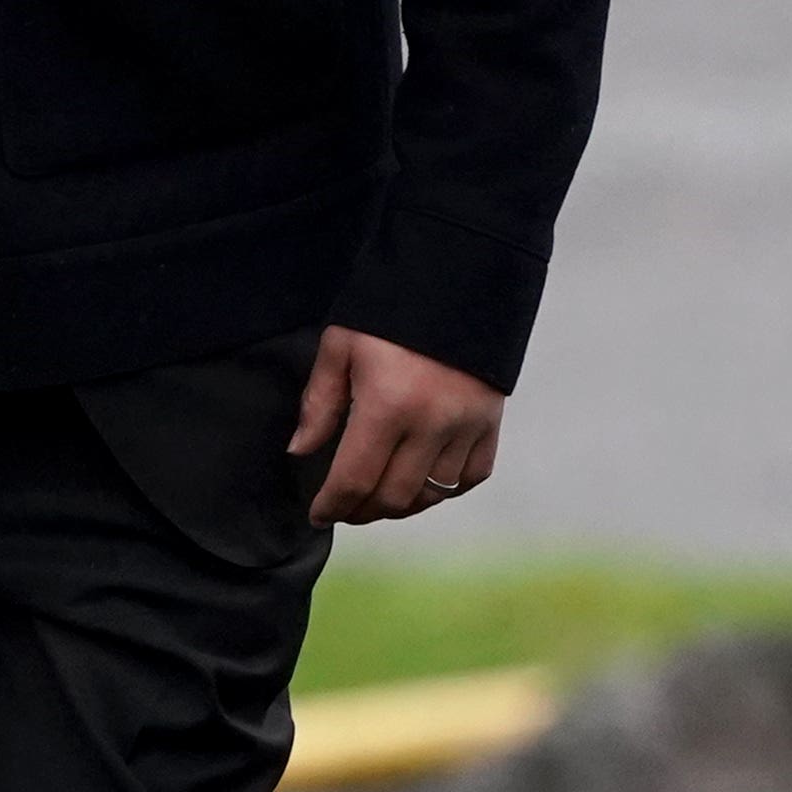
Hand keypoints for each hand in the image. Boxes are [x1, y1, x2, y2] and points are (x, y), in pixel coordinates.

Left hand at [290, 327, 506, 525]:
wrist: (458, 276)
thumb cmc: (391, 308)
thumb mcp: (341, 346)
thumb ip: (319, 403)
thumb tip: (300, 450)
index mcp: (388, 405)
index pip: (355, 479)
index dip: (332, 506)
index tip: (319, 514)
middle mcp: (431, 423)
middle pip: (394, 497)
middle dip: (362, 511)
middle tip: (346, 508)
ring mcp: (467, 426)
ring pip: (433, 494)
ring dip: (402, 506)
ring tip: (381, 498)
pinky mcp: (491, 421)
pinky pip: (472, 476)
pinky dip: (447, 490)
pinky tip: (425, 482)